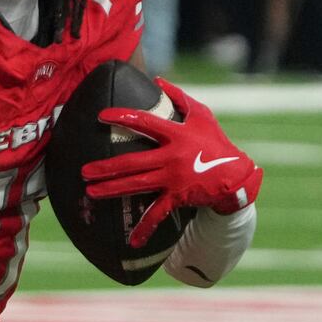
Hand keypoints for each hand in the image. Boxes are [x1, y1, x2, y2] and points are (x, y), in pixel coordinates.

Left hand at [82, 78, 262, 246]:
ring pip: (137, 185)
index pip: (145, 123)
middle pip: (132, 161)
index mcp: (176, 135)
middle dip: (106, 167)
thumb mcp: (202, 115)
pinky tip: (131, 242)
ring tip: (91, 192)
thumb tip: (157, 79)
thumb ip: (179, 98)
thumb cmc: (216, 142)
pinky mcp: (178, 198)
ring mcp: (173, 179)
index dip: (123, 118)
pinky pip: (157, 214)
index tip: (101, 117)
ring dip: (112, 190)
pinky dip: (145, 229)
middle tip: (84, 170)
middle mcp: (171, 157)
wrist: (237, 175)